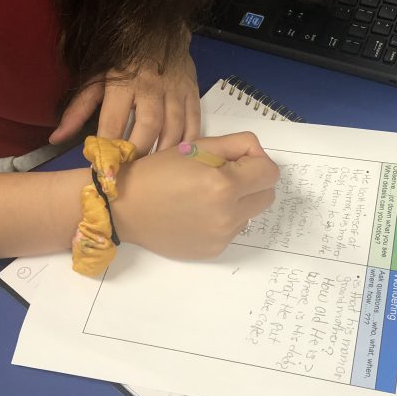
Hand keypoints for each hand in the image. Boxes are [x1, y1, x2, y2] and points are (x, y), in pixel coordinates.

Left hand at [50, 50, 200, 156]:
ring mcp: (175, 90)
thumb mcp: (96, 79)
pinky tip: (178, 157)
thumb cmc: (122, 60)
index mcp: (123, 83)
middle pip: (148, 126)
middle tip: (130, 170)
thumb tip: (56, 138)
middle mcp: (151, 87)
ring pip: (174, 127)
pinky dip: (188, 143)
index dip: (108, 146)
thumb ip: (78, 110)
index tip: (103, 168)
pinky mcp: (192, 92)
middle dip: (138, 152)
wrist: (158, 31)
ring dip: (163, 152)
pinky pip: (194, 123)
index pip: (113, 120)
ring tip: (152, 168)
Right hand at [111, 132, 279, 259]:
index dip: (256, 161)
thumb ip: (237, 145)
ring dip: (239, 201)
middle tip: (226, 175)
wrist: (126, 208)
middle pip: (268, 195)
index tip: (236, 160)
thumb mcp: (197, 146)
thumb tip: (259, 155)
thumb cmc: (158, 172)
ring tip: (207, 195)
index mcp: (225, 185)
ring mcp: (222, 237)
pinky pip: (234, 230)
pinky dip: (224, 218)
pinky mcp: (213, 250)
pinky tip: (198, 212)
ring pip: (252, 213)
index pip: (270, 172)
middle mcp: (228, 215)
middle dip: (254, 181)